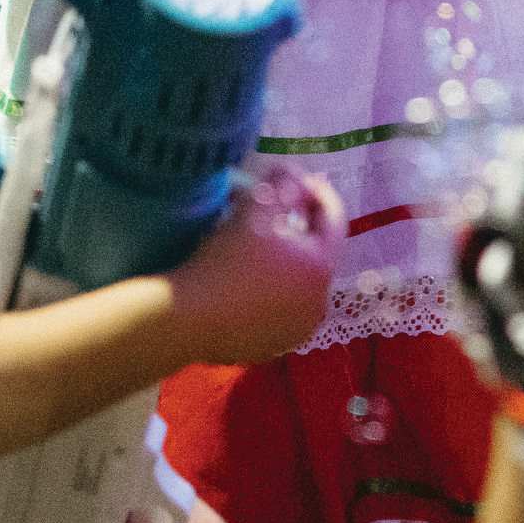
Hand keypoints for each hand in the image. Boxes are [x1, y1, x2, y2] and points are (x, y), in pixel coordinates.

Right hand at [169, 167, 342, 364]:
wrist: (189, 318)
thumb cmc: (228, 259)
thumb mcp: (257, 207)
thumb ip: (285, 183)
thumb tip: (296, 175)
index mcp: (322, 268)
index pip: (334, 219)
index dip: (317, 191)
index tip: (295, 178)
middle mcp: (318, 304)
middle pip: (316, 251)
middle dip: (297, 225)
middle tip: (270, 207)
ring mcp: (296, 331)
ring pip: (297, 282)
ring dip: (283, 258)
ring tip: (255, 242)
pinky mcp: (273, 347)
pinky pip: (278, 308)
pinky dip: (269, 288)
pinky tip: (244, 277)